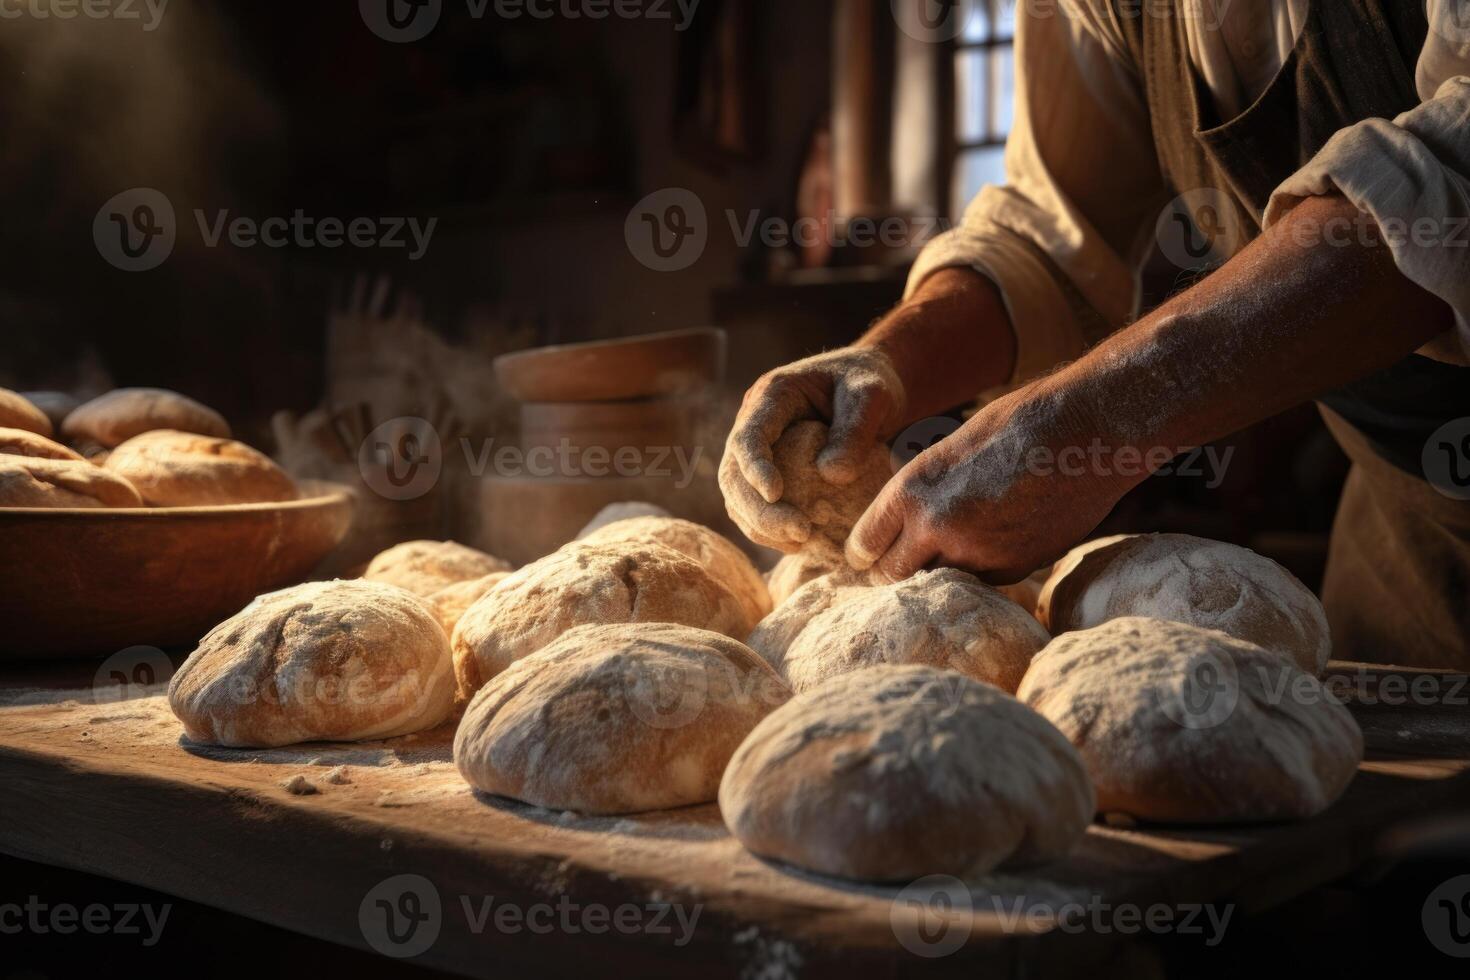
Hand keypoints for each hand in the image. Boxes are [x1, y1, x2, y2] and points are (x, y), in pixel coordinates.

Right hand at [721, 347, 904, 550]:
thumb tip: (829, 474)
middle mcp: (755, 423)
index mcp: (772, 395)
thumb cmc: (871, 384)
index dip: (754, 468)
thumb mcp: (872, 397)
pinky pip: (754, 506)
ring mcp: (759, 450)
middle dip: (759, 510)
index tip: (776, 495)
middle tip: (800, 532)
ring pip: (737, 496)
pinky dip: (769, 529)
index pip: (748, 437)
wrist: (871, 388)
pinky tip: (798, 544)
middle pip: (733, 474)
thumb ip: (855, 429)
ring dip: (761, 525)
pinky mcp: (769, 471)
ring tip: (801, 542)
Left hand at [846, 379, 1133, 583]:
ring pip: (941, 581)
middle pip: (893, 576)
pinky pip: (984, 581)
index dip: (867, 553)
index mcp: (911, 490)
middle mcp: (935, 527)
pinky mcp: (1014, 569)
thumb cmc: (1020, 423)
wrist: (1086, 432)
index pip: (865, 545)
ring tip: (961, 547)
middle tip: (907, 565)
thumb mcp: (952, 448)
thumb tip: (910, 517)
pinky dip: (984, 570)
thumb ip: (926, 488)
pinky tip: (1001, 540)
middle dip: (897, 572)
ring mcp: (976, 553)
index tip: (871, 557)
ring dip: (944, 572)